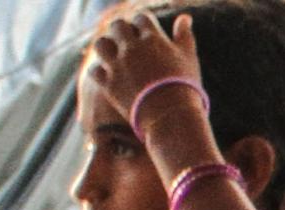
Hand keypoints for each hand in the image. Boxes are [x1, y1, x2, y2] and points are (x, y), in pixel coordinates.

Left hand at [87, 10, 203, 128]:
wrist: (173, 117)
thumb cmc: (185, 87)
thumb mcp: (189, 59)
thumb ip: (184, 35)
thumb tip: (185, 17)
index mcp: (152, 38)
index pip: (142, 18)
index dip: (144, 24)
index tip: (146, 32)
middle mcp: (131, 48)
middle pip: (118, 26)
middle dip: (122, 31)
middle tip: (128, 41)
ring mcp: (118, 65)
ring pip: (101, 44)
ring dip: (106, 47)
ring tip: (114, 55)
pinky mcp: (109, 84)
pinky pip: (95, 71)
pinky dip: (100, 71)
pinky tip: (108, 75)